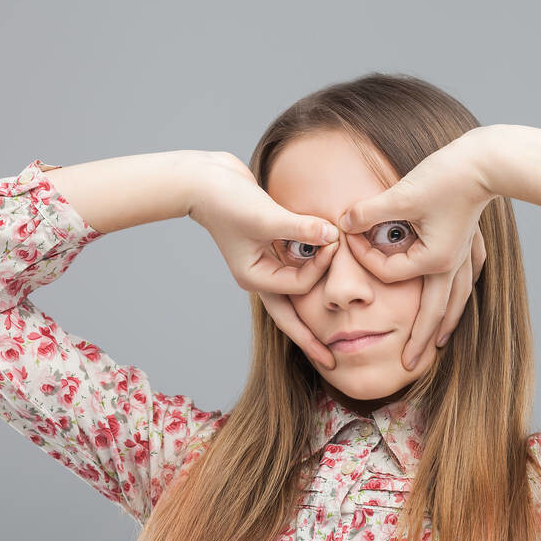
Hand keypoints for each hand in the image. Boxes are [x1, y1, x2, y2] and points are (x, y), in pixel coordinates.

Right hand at [187, 151, 340, 369]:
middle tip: (331, 360)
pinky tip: (324, 272)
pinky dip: (310, 268)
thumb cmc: (227, 199)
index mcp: (255, 277)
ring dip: (313, 301)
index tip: (334, 239)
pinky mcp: (270, 249)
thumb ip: (301, 228)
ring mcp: (264, 265)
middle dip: (310, 339)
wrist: (206, 180)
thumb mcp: (265, 215)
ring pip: (295, 293)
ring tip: (333, 329)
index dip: (321, 265)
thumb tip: (332, 236)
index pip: (299, 284)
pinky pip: (295, 268)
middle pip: (289, 317)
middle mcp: (260, 276)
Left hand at [336, 129, 494, 369]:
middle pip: (434, 312)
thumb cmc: (447, 176)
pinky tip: (461, 293)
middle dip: (421, 340)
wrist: (488, 159)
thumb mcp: (401, 194)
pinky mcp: (471, 239)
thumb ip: (369, 212)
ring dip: (446, 321)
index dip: (365, 257)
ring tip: (440, 343)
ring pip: (456, 297)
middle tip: (409, 365)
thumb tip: (343, 221)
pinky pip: (468, 271)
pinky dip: (463, 286)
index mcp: (434, 260)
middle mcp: (451, 263)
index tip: (349, 234)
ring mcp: (465, 253)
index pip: (390, 273)